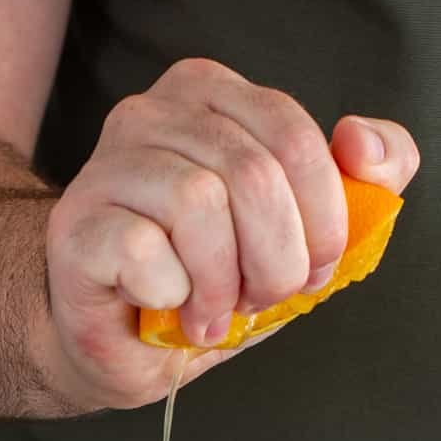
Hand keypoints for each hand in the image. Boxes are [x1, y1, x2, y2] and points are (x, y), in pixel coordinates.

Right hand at [39, 57, 419, 410]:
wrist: (123, 345)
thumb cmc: (212, 282)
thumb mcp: (303, 233)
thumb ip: (362, 182)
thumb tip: (364, 145)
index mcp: (211, 95)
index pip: (294, 137)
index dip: (320, 221)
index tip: (308, 269)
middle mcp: (151, 112)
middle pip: (253, 174)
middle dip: (275, 262)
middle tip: (257, 299)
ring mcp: (106, 164)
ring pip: (198, 205)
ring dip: (222, 285)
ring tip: (212, 311)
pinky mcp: (75, 224)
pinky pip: (145, 251)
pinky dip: (173, 297)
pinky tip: (166, 309)